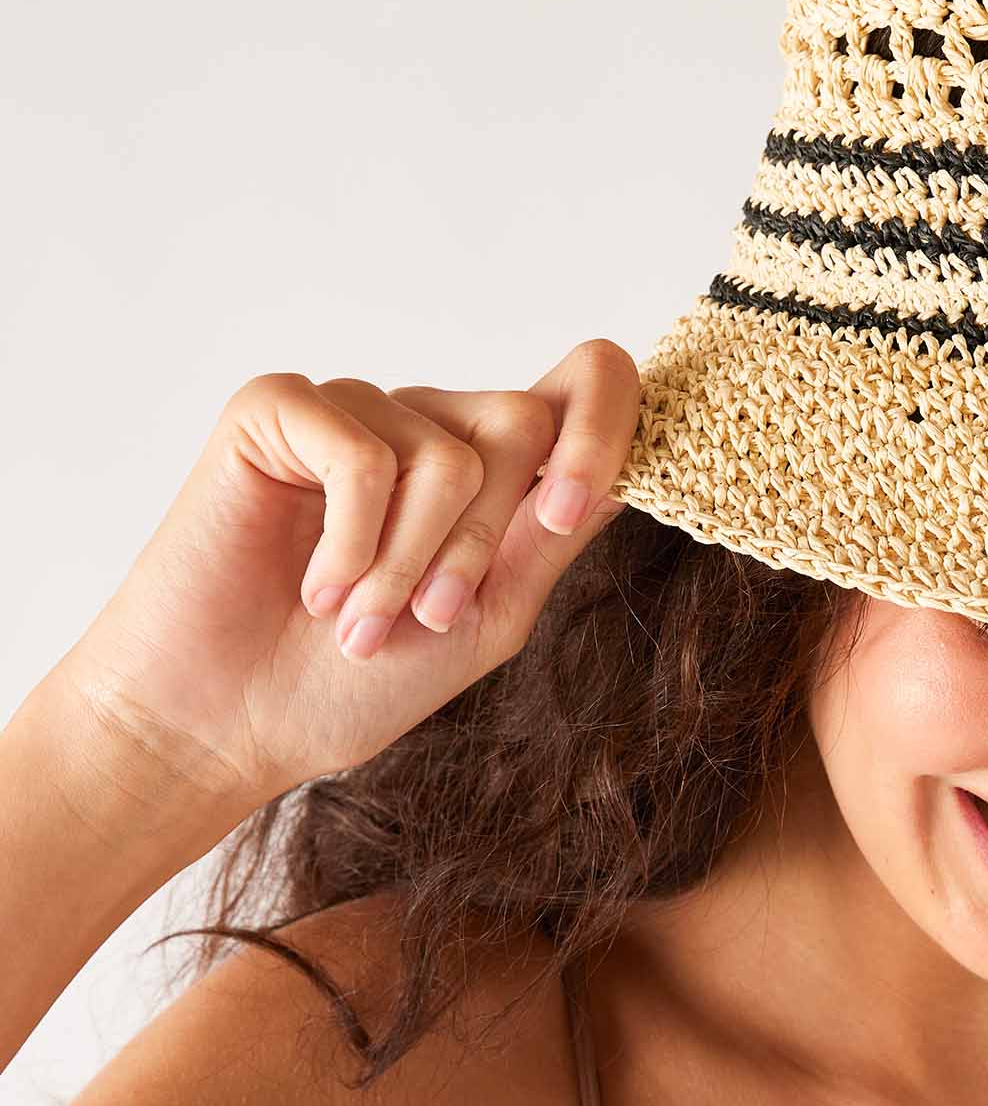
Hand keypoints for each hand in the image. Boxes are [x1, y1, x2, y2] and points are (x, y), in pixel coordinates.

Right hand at [52, 341, 642, 814]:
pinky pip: (362, 453)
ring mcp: (355, 410)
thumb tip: (637, 464)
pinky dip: (350, 541)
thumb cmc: (355, 681)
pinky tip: (314, 586)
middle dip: (480, 544)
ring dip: (408, 564)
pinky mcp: (280, 408)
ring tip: (355, 620)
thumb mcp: (488, 616)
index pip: (584, 383)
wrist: (232, 722)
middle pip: (523, 424)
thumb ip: (551, 534)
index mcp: (490, 470)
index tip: (562, 515)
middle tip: (420, 619)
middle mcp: (428, 425)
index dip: (606, 426)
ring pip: (449, 453)